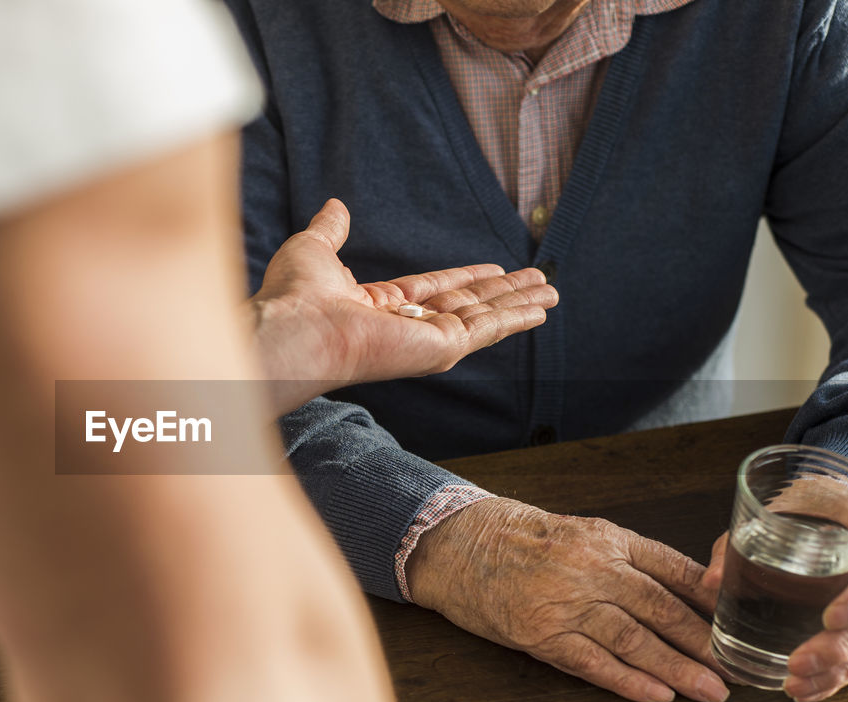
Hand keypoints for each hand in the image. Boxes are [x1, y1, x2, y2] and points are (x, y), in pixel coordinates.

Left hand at [249, 199, 556, 414]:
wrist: (296, 329)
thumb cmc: (295, 297)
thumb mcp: (314, 249)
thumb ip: (330, 230)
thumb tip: (335, 206)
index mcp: (378, 308)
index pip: (433, 290)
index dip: (466, 278)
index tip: (495, 268)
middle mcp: (406, 329)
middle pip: (468, 305)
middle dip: (504, 293)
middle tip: (539, 281)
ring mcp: (425, 342)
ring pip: (484, 318)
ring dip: (520, 304)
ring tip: (552, 292)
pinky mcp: (441, 350)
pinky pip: (487, 330)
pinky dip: (516, 319)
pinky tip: (540, 310)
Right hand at [407, 497, 729, 701]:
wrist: (455, 542)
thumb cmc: (515, 537)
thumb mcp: (576, 532)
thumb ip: (622, 558)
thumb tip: (677, 591)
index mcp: (607, 538)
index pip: (675, 569)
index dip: (712, 602)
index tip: (742, 625)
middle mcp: (592, 567)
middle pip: (664, 609)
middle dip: (707, 643)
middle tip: (740, 669)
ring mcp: (565, 602)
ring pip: (636, 640)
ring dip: (679, 670)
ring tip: (712, 691)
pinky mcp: (540, 634)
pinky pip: (592, 663)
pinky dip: (628, 681)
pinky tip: (657, 696)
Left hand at [704, 529, 847, 701]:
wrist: (842, 515)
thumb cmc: (810, 513)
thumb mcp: (778, 514)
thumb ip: (743, 543)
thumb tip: (711, 580)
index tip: (829, 618)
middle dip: (835, 650)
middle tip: (796, 664)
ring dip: (832, 674)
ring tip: (794, 687)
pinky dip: (833, 680)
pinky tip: (806, 692)